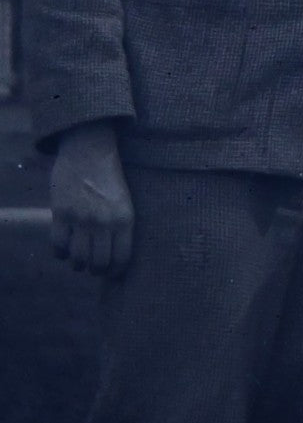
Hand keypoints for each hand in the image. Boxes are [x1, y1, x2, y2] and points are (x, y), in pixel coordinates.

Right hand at [50, 122, 133, 276]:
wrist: (90, 149)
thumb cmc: (110, 175)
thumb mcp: (124, 200)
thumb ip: (119, 224)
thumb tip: (115, 252)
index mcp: (125, 218)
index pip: (121, 258)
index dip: (115, 271)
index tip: (111, 273)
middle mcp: (104, 222)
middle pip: (98, 263)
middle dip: (95, 270)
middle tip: (93, 266)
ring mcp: (81, 218)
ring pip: (77, 258)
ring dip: (77, 263)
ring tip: (79, 258)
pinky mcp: (61, 213)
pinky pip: (58, 245)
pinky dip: (60, 252)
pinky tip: (64, 246)